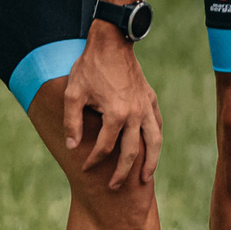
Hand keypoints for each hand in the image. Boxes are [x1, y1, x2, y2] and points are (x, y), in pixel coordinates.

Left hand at [62, 21, 162, 189]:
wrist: (111, 42)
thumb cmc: (89, 67)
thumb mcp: (73, 94)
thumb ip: (73, 122)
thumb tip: (72, 146)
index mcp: (116, 114)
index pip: (105, 147)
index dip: (94, 160)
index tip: (86, 168)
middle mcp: (135, 113)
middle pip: (132, 152)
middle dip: (123, 172)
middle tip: (115, 187)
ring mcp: (145, 106)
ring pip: (154, 141)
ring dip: (150, 162)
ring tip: (145, 178)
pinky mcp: (150, 98)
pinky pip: (157, 124)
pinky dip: (156, 139)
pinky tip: (153, 148)